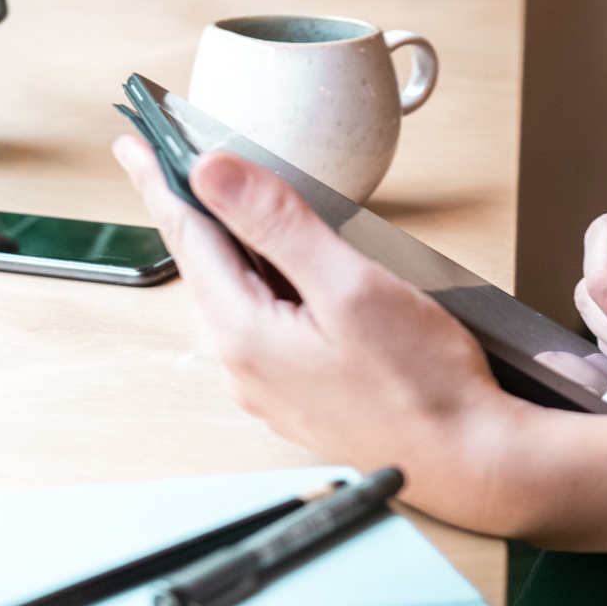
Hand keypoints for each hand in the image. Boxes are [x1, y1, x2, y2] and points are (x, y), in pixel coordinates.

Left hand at [113, 135, 528, 534]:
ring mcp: (273, 389)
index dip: (161, 183)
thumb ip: (280, 226)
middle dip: (196, 214)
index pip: (189, 238)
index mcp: (247, 335)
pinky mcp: (303, 398)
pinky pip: (267, 329)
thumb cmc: (424, 385)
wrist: (469, 459)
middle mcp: (247, 368)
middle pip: (210, 269)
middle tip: (183, 165)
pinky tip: (291, 277)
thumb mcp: (352, 286)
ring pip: (240, 299)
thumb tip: (214, 174)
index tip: (136, 146)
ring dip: (236, 251)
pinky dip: (266, 288)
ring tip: (239, 212)